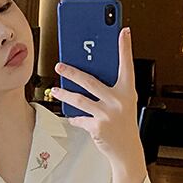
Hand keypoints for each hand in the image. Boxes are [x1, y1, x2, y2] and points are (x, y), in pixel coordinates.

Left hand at [51, 26, 145, 178]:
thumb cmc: (124, 124)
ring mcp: (107, 114)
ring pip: (79, 99)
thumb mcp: (123, 103)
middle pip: (90, 81)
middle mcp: (118, 101)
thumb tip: (89, 72)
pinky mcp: (97, 127)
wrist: (127, 151)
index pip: (126, 65)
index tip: (123, 31)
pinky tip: (72, 116)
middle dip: (72, 72)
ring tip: (55, 90)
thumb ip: (111, 88)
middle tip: (60, 66)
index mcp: (127, 92)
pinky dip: (74, 118)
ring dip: (64, 94)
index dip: (125, 48)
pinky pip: (79, 118)